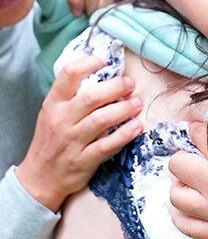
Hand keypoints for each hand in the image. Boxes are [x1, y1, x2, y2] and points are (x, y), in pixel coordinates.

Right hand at [16, 56, 142, 211]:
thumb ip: (70, 97)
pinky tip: (136, 127)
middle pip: (91, 97)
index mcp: (53, 104)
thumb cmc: (51, 141)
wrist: (40, 177)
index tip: (104, 61)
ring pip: (101, 120)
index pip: (68, 74)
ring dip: (124, 109)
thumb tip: (101, 76)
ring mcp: (72, 141)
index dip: (88, 63)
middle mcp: (62, 120)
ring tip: (137, 103)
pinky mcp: (84, 160)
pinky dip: (125, 135)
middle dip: (116, 87)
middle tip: (130, 83)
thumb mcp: (51, 114)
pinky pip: (108, 145)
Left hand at [168, 116, 207, 238]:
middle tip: (195, 155)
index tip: (199, 128)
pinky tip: (189, 204)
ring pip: (175, 195)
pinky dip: (180, 213)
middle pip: (177, 163)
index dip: (196, 126)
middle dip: (184, 154)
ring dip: (181, 184)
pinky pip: (183, 225)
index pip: (196, 133)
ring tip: (192, 181)